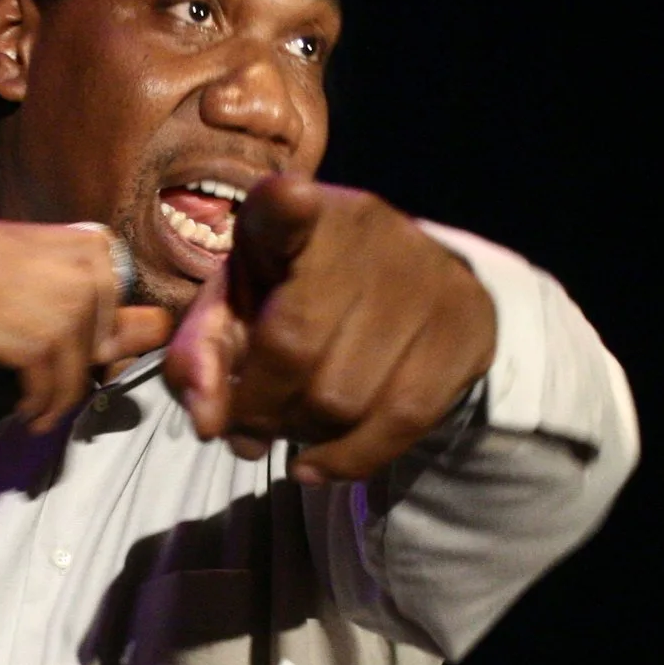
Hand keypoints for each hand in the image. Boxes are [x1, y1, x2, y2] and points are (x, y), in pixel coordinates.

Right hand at [0, 223, 172, 442]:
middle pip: (88, 280)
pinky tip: (26, 410)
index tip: (91, 350)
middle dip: (91, 345)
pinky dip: (43, 390)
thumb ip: (97, 332)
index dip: (109, 301)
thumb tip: (160, 323)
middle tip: (65, 387)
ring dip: (66, 379)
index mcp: (6, 239)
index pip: (95, 246)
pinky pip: (34, 347)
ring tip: (43, 406)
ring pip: (66, 320)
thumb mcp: (41, 348)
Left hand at [162, 179, 496, 482]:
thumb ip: (197, 360)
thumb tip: (209, 421)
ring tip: (290, 429)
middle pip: (294, 346)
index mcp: (292, 209)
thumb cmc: (290, 299)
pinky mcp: (466, 324)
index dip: (287, 206)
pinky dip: (350, 458)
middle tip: (250, 422)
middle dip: (258, 406)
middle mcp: (365, 230)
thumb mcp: (230, 314)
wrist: (398, 289)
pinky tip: (318, 465)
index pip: (286, 204)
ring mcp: (424, 275)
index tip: (291, 199)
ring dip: (302, 435)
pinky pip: (401, 419)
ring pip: (344, 396)